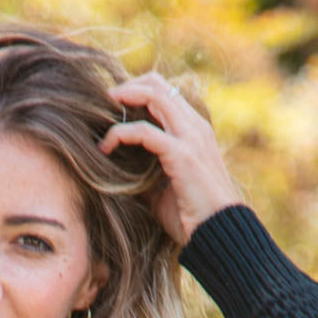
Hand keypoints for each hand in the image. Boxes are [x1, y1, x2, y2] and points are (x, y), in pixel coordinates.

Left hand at [98, 73, 243, 245]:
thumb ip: (144, 175)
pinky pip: (144, 131)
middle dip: (125, 88)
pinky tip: (105, 148)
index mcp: (194, 130)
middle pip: (157, 84)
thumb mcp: (162, 191)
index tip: (111, 109)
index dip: (136, 92)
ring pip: (153, 95)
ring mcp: (190, 137)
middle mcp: (194, 126)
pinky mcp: (181, 154)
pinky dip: (120, 134)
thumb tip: (116, 174)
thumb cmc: (192, 217)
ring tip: (99, 116)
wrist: (218, 233)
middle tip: (101, 103)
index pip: (164, 93)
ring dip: (122, 99)